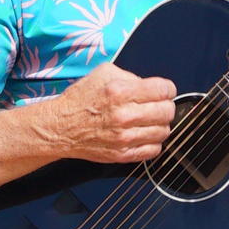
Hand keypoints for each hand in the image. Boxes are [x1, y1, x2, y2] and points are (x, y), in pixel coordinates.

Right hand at [54, 62, 176, 162]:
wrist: (60, 127)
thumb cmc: (80, 100)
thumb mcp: (103, 73)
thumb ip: (131, 76)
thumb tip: (150, 86)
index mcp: (121, 91)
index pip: (164, 90)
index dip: (167, 89)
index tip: (164, 91)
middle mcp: (124, 115)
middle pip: (167, 111)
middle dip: (165, 106)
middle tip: (158, 105)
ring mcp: (124, 138)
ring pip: (164, 132)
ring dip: (160, 125)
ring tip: (149, 121)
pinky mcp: (122, 154)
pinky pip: (153, 151)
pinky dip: (153, 142)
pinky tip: (143, 135)